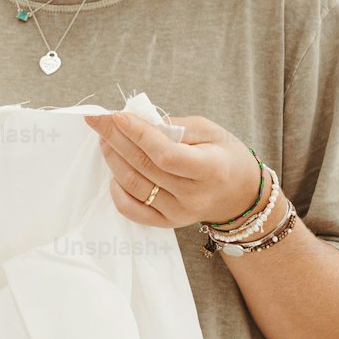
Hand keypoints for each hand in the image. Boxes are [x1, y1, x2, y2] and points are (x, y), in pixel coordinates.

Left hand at [83, 111, 262, 228]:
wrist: (239, 194)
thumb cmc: (224, 155)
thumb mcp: (211, 131)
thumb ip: (177, 126)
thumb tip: (139, 119)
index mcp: (211, 169)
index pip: (167, 154)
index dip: (139, 134)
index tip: (117, 115)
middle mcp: (193, 196)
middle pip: (144, 167)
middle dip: (116, 139)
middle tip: (99, 120)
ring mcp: (178, 213)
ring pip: (133, 186)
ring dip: (113, 159)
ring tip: (105, 138)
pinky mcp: (166, 223)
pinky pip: (131, 210)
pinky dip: (117, 189)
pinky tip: (114, 170)